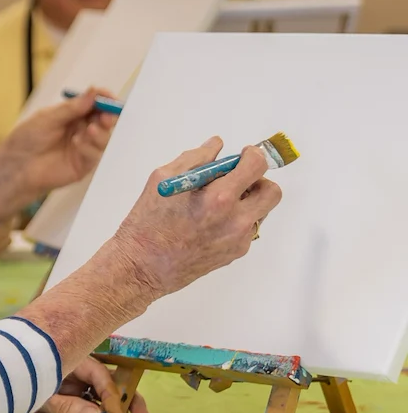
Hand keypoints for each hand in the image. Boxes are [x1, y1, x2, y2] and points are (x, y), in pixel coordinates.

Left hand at [0, 89, 116, 220]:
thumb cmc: (27, 140)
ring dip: (100, 133)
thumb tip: (94, 92)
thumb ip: (72, 108)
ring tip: (89, 130)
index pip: (95, 104)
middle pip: (104, 120)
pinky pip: (96, 154)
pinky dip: (89, 147)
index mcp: (72, 115)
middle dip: (108, 117)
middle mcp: (81, 130)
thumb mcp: (48, 118)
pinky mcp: (83, 165)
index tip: (109, 97)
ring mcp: (83, 148)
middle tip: (106, 116)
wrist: (16, 166)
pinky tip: (76, 144)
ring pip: (104, 138)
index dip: (104, 99)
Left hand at [9, 357, 150, 412]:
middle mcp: (71, 371)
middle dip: (127, 397)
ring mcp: (70, 386)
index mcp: (66, 359)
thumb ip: (66, 406)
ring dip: (119, 407)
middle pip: (107, 380)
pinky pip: (89, 406)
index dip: (110, 395)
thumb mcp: (39, 396)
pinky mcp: (67, 401)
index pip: (98, 374)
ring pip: (101, 394)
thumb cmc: (15, 386)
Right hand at [19, 137, 283, 378]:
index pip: (256, 166)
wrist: (141, 267)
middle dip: (257, 180)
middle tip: (236, 179)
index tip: (243, 155)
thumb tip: (217, 145)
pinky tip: (210, 222)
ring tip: (218, 203)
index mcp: (218, 198)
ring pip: (262, 210)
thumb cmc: (146, 222)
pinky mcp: (236, 253)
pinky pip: (249, 228)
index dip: (251, 155)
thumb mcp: (164, 178)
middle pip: (272, 191)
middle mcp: (235, 221)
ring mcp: (238, 240)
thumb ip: (196, 158)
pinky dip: (236, 219)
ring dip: (248, 200)